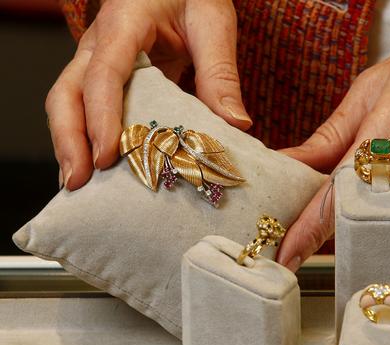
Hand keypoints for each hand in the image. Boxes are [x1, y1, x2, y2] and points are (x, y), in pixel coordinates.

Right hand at [46, 0, 250, 189]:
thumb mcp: (214, 23)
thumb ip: (221, 72)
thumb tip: (236, 125)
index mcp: (124, 25)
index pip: (104, 74)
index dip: (102, 117)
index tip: (107, 156)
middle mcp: (100, 44)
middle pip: (67, 93)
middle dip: (69, 140)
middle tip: (79, 183)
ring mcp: (96, 60)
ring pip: (67, 103)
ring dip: (69, 145)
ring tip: (79, 188)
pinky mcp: (105, 77)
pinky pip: (84, 109)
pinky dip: (84, 140)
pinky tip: (94, 172)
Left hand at [276, 1, 389, 271]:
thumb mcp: (371, 89)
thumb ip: (329, 136)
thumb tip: (290, 164)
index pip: (345, 191)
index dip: (312, 227)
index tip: (287, 255)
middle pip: (357, 214)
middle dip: (322, 225)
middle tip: (296, 232)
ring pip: (375, 216)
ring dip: (349, 209)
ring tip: (343, 185)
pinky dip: (375, 202)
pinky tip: (379, 178)